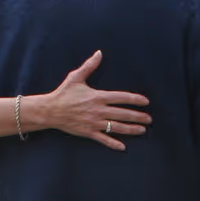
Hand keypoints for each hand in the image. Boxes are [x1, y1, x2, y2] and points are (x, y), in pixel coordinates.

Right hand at [27, 51, 151, 150]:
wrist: (50, 110)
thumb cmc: (63, 93)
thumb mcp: (76, 77)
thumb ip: (90, 66)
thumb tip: (99, 53)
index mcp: (98, 97)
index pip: (121, 97)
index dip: (135, 99)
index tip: (145, 101)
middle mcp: (98, 110)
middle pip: (122, 114)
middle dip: (138, 116)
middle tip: (149, 119)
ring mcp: (94, 123)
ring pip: (116, 127)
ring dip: (131, 129)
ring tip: (142, 130)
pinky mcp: (88, 132)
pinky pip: (103, 139)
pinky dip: (113, 143)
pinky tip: (123, 147)